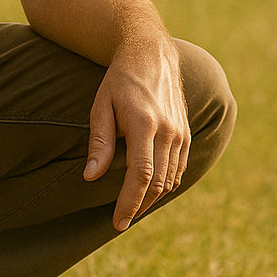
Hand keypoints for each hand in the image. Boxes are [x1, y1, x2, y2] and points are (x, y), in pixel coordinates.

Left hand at [83, 34, 190, 229]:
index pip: (141, 175)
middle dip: (139, 207)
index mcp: (145, 125)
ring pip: (171, 179)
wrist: (151, 54)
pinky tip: (150, 190)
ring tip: (132, 209)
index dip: (129, 202)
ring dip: (152, 199)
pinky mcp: (186, 132)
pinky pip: (179, 168)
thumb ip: (100, 142)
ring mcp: (181, 132)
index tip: (117, 222)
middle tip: (120, 222)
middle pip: (158, 183)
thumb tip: (91, 177)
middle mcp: (168, 131)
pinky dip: (167, 184)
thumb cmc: (120, 80)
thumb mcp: (102, 106)